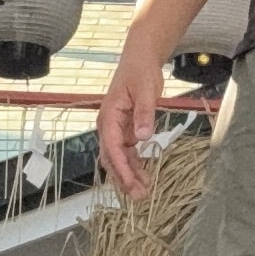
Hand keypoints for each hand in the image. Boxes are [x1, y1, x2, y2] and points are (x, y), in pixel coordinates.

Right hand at [97, 46, 166, 198]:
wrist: (140, 59)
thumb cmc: (140, 72)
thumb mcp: (146, 90)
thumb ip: (145, 114)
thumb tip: (143, 137)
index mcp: (108, 116)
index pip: (112, 147)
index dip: (121, 167)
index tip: (130, 183)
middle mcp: (108, 126)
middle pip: (112, 158)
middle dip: (123, 178)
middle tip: (138, 196)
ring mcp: (116, 129)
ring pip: (119, 158)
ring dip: (129, 175)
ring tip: (143, 192)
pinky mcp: (126, 130)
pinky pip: (128, 153)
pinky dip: (135, 165)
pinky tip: (144, 177)